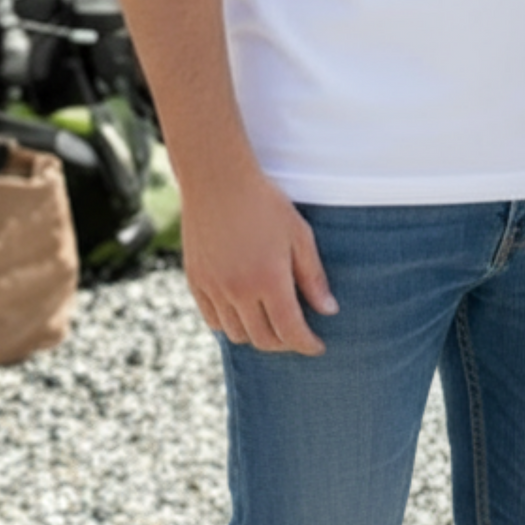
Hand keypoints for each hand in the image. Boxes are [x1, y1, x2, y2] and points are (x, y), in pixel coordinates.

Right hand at [178, 156, 337, 354]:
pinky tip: (244, 312)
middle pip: (263, 339)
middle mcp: (238, 291)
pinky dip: (230, 324)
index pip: (290, 331)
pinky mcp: (196, 282)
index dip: (307, 344)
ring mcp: (213, 289)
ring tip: (271, 323)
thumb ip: (313, 276)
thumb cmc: (265, 202)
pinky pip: (213, 320)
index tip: (317, 346)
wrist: (217, 179)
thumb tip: (329, 311)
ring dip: (257, 336)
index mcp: (269, 280)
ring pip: (236, 335)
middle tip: (297, 335)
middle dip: (285, 344)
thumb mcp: (299, 234)